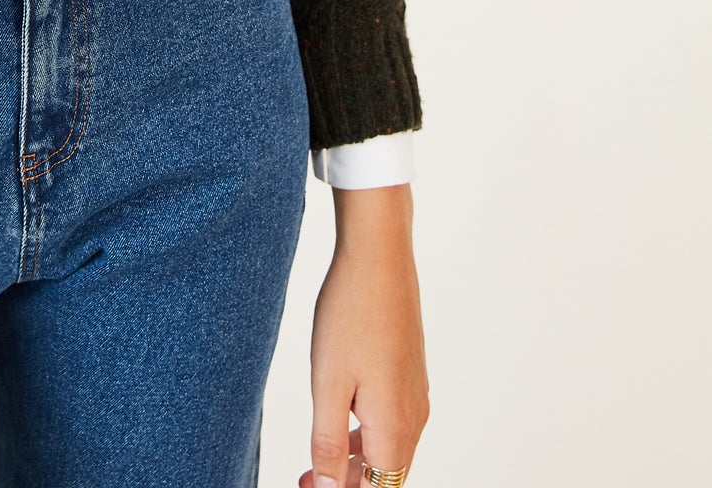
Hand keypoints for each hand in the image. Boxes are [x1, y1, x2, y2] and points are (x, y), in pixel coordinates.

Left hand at [299, 184, 428, 487]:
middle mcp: (414, 417)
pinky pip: (393, 421)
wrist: (379, 257)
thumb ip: (327, 442)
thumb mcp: (327, 384)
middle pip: (386, 474)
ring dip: (356, 460)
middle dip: (349, 481)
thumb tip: (327, 487)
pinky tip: (341, 416)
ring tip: (317, 454)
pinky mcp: (411, 374)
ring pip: (390, 448)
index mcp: (395, 427)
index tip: (306, 483)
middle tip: (306, 474)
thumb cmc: (350, 315)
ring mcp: (416, 394)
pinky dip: (367, 434)